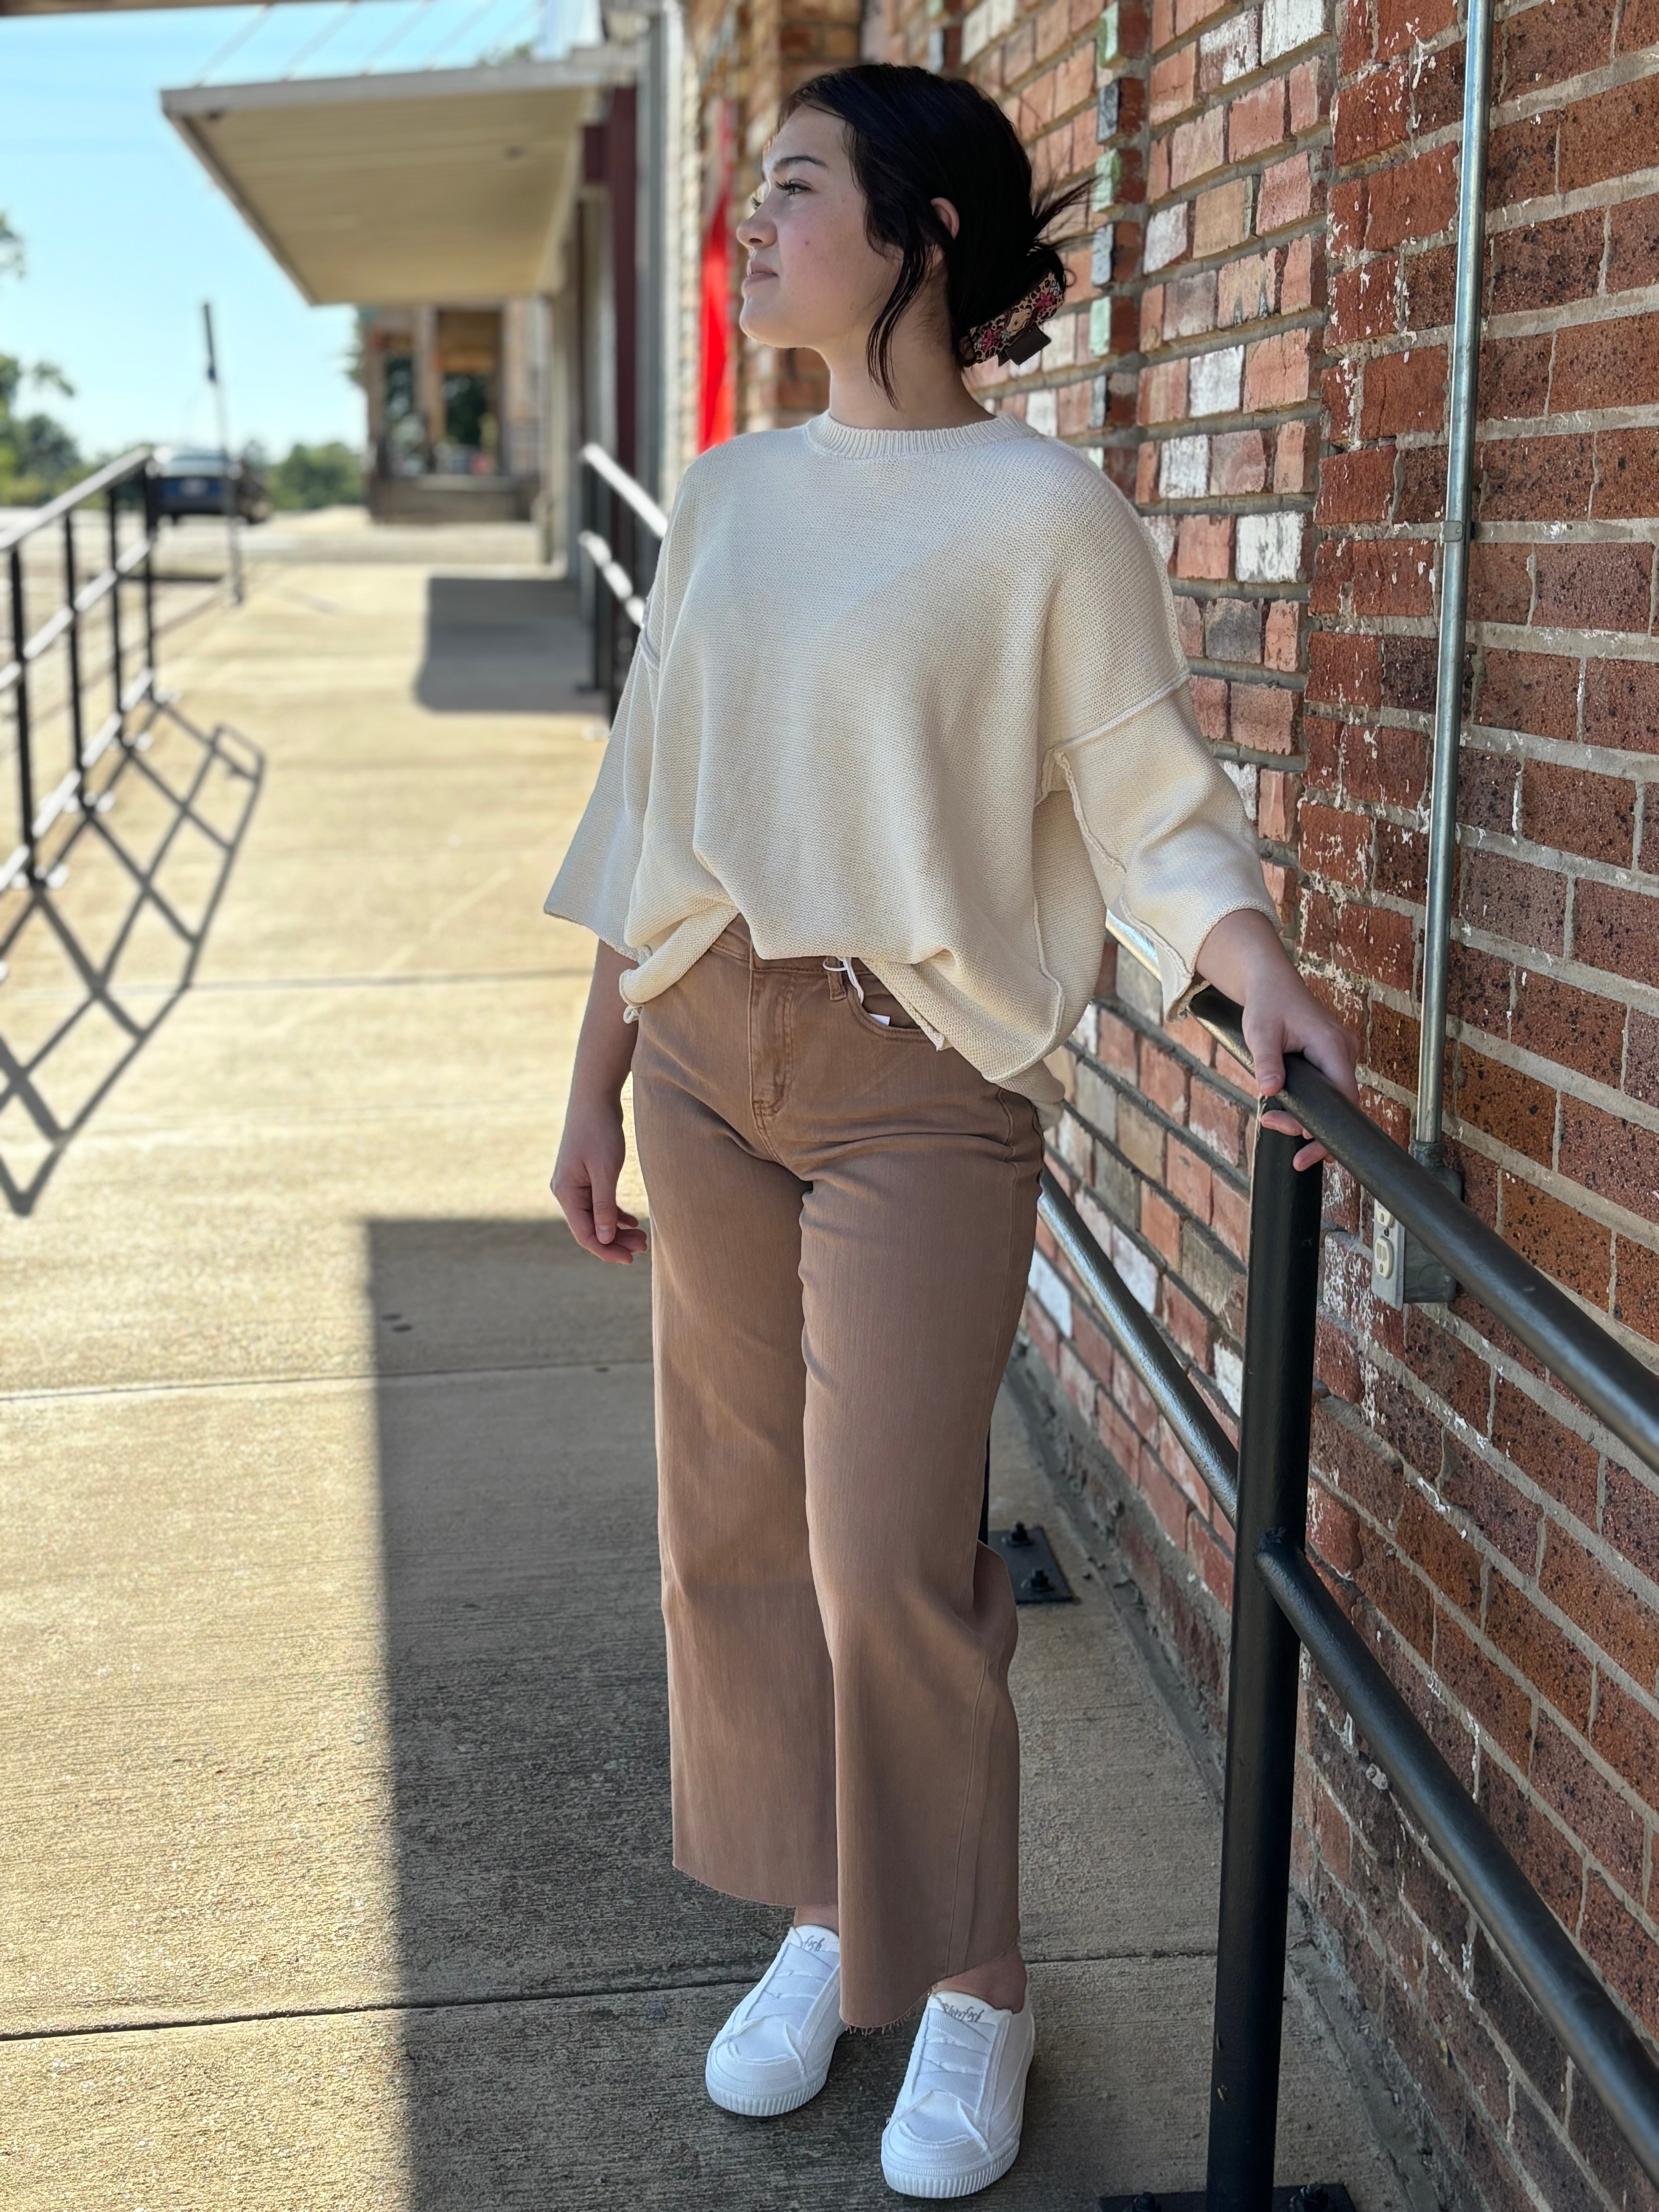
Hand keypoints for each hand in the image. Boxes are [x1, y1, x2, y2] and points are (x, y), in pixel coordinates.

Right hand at [551, 1094, 648, 1262]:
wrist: (594, 1098)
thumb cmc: (600, 1130)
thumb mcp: (605, 1170)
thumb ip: (603, 1206)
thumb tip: (604, 1239)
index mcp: (566, 1193)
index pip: (584, 1234)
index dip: (606, 1250)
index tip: (629, 1260)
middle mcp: (566, 1192)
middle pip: (590, 1229)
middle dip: (615, 1241)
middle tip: (643, 1248)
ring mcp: (575, 1184)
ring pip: (596, 1217)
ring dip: (617, 1229)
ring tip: (642, 1238)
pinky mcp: (585, 1177)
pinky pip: (598, 1204)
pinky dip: (614, 1214)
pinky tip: (632, 1221)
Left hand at [1194, 910, 1359, 1171]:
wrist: (1271, 982)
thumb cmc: (1267, 1003)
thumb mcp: (1260, 1032)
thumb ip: (1266, 1062)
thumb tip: (1269, 1092)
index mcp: (1332, 1046)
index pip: (1344, 1097)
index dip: (1330, 1129)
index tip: (1309, 1150)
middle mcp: (1344, 1052)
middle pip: (1340, 1105)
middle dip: (1311, 1127)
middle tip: (1278, 1134)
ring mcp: (1340, 1056)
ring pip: (1332, 1100)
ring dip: (1305, 1116)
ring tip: (1270, 1118)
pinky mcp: (1332, 1059)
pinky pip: (1327, 1090)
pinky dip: (1308, 1103)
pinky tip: (1282, 1106)